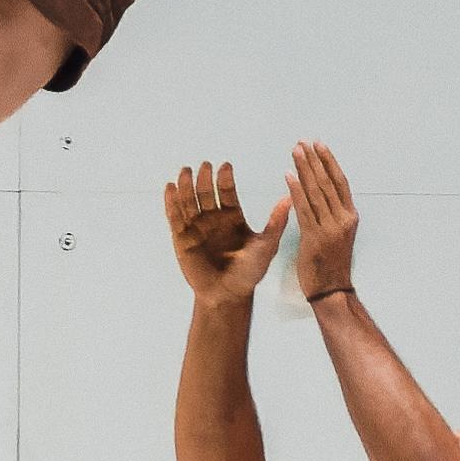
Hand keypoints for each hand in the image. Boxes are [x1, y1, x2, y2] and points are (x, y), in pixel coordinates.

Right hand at [161, 161, 284, 307]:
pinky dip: (171, 202)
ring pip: (189, 200)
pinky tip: (171, 187)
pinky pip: (174, 216)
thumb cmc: (249, 273)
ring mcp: (196, 227)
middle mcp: (213, 219)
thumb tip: (289, 198)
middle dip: (204, 178)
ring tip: (186, 170)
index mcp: (232, 217)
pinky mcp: (181, 238)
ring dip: (186, 185)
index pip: (227, 192)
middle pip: (206, 192)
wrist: (227, 295)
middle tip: (205, 165)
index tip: (226, 165)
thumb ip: (276, 222)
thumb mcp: (266, 245)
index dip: (225, 178)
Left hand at [281, 143, 360, 303]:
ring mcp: (330, 228)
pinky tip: (289, 176)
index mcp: (350, 216)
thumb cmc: (331, 262)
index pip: (340, 182)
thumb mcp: (338, 234)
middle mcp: (343, 219)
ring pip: (316, 192)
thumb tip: (320, 192)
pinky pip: (304, 209)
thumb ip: (331, 214)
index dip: (329, 161)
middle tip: (302, 142)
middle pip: (328, 182)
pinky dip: (296, 191)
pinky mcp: (315, 237)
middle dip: (314, 160)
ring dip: (304, 169)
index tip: (318, 145)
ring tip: (295, 152)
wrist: (331, 289)